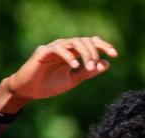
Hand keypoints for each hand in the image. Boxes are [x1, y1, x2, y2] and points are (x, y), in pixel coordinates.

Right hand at [0, 38, 118, 111]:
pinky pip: (58, 49)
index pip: (90, 42)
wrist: (29, 91)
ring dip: (83, 53)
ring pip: (72, 42)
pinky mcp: (43, 52)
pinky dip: (68, 57)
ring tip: (88, 66)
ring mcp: (54, 47)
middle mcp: (64, 46)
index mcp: (73, 52)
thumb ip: (88, 72)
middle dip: (93, 51)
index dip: (103, 46)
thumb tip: (106, 64)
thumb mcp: (73, 80)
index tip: (115, 54)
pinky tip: (75, 66)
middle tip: (96, 66)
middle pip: (83, 40)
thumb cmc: (49, 84)